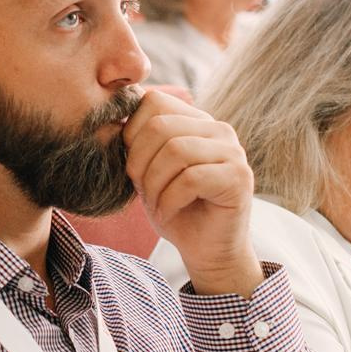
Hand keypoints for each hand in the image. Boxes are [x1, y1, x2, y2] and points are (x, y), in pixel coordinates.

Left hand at [122, 90, 261, 295]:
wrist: (205, 250)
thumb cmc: (174, 209)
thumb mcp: (148, 171)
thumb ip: (138, 142)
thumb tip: (111, 118)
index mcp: (195, 121)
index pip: (153, 101)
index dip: (131, 133)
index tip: (133, 166)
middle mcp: (218, 129)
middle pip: (160, 125)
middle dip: (139, 162)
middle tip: (140, 189)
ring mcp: (232, 151)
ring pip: (175, 150)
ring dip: (154, 184)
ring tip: (155, 204)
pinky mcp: (239, 177)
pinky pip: (191, 179)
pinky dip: (169, 200)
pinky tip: (167, 213)